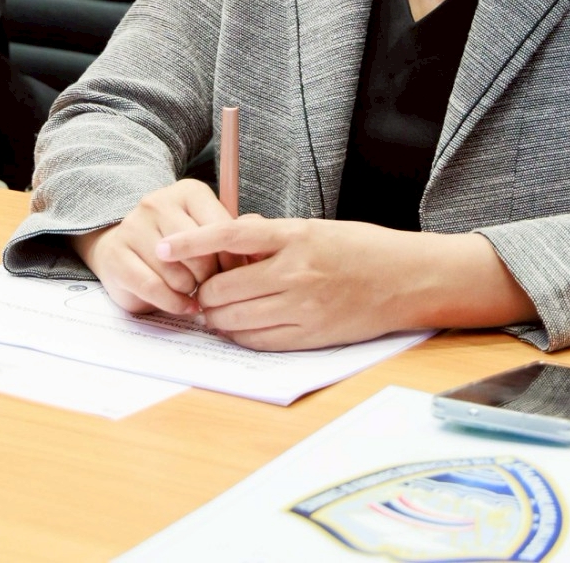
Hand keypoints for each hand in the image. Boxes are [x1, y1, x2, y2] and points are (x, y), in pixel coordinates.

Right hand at [70, 179, 236, 317]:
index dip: (232, 260)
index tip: (236, 277)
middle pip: (198, 252)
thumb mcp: (206, 233)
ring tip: (192, 291)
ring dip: (190, 290)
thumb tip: (258, 253)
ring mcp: (133, 226)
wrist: (121, 249)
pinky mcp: (115, 254)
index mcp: (188, 192)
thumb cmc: (177, 245)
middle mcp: (158, 202)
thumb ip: (233, 239)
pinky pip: (153, 287)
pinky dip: (173, 303)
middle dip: (209, 277)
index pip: (221, 229)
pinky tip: (182, 305)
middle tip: (210, 286)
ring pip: (175, 271)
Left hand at [158, 215, 440, 350]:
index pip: (228, 234)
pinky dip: (241, 336)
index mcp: (294, 236)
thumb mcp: (312, 228)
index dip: (190, 242)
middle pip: (224, 288)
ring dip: (218, 318)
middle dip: (204, 293)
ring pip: (236, 320)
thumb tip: (224, 239)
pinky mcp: (311, 336)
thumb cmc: (359, 248)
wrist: (406, 279)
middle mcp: (295, 273)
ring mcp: (303, 308)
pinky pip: (259, 342)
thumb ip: (269, 236)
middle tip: (201, 292)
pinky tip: (240, 328)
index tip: (163, 246)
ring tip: (217, 311)